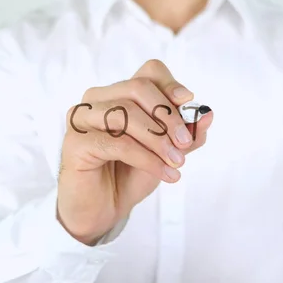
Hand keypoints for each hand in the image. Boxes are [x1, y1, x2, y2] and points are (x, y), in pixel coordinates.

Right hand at [56, 59, 213, 244]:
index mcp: (120, 93)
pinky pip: (117, 142)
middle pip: (138, 88)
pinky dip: (147, 158)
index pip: (149, 72)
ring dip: (158, 139)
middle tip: (185, 143)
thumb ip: (187, 134)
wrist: (104, 209)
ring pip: (126, 113)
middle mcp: (97, 99)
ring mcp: (82, 118)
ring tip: (176, 162)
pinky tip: (164, 173)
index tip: (188, 104)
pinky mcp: (75, 142)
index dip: (171, 84)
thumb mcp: (167, 152)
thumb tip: (207, 114)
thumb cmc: (131, 174)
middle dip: (168, 116)